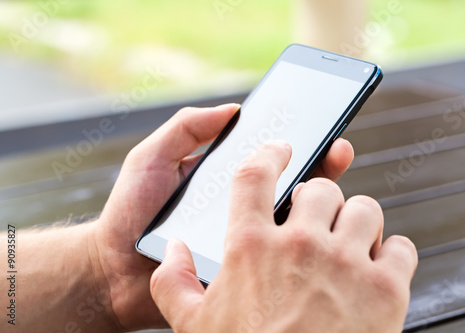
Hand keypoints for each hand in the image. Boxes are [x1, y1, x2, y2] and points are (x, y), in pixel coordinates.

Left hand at [87, 104, 353, 330]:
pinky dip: (298, 242)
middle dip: (320, 166)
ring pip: (291, 221)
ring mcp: (244, 240)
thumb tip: (233, 109)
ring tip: (332, 179)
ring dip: (318, 201)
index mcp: (226, 183)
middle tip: (338, 149)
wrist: (113, 270)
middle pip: (290, 187)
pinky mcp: (242, 272)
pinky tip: (313, 226)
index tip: (320, 127)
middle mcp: (241, 210)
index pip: (268, 160)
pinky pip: (274, 257)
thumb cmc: (130, 212)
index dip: (295, 142)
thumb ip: (184, 128)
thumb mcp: (151, 159)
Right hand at [150, 141, 417, 332]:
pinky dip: (392, 254)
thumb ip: (172, 282)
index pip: (255, 175)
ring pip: (364, 208)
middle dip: (320, 200)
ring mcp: (345, 264)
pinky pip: (401, 246)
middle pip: (320, 188)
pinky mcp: (385, 289)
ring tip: (349, 244)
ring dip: (358, 222)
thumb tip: (173, 250)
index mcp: (250, 248)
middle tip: (317, 221)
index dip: (269, 153)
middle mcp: (298, 245)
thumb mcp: (193, 326)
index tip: (281, 149)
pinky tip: (378, 270)